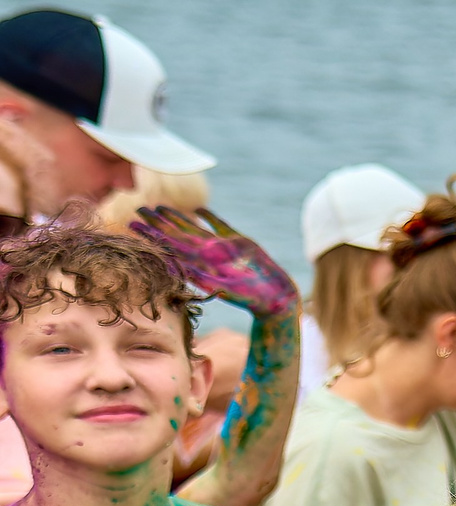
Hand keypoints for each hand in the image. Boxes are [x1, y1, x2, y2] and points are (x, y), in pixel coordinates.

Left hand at [132, 204, 298, 317]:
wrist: (274, 297)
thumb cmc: (248, 298)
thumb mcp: (221, 288)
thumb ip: (199, 276)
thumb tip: (174, 268)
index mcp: (198, 263)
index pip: (168, 245)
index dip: (151, 234)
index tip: (132, 223)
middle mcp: (206, 254)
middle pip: (176, 234)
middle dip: (158, 222)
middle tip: (139, 208)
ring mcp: (221, 247)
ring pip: (194, 228)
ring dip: (177, 217)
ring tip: (160, 207)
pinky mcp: (239, 242)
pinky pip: (220, 227)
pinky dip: (209, 217)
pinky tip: (198, 209)